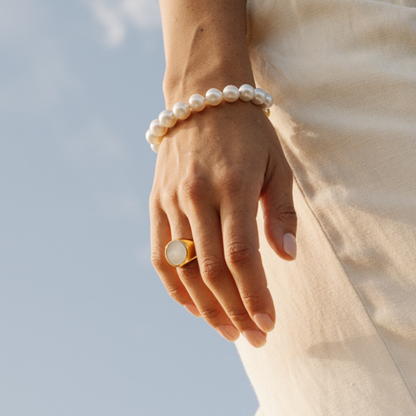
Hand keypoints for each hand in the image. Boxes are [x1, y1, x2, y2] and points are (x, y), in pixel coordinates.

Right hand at [149, 100, 296, 347]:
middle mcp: (197, 196)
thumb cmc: (248, 132)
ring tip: (226, 330)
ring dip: (205, 306)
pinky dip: (175, 286)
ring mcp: (171, 201)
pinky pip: (161, 255)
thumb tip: (287, 257)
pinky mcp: (156, 203)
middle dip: (234, 310)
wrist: (203, 98)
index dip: (255, 295)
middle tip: (252, 337)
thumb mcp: (276, 164)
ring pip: (184, 268)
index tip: (269, 323)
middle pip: (212, 270)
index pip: (242, 256)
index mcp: (232, 186)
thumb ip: (280, 211)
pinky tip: (192, 306)